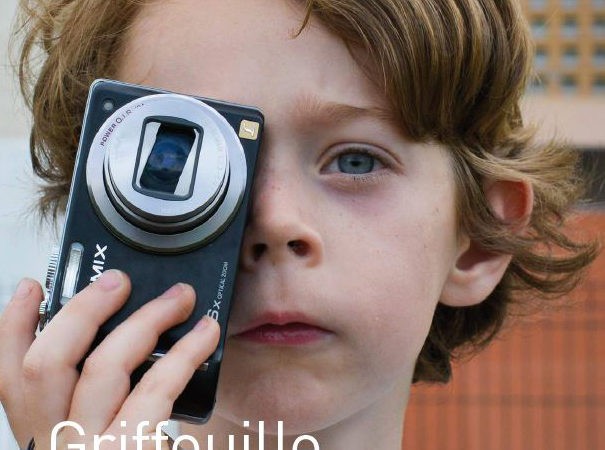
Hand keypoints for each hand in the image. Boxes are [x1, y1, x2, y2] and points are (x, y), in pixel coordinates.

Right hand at [0, 270, 219, 449]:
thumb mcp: (91, 445)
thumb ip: (92, 407)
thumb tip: (120, 343)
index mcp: (42, 439)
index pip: (9, 375)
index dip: (12, 326)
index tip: (30, 289)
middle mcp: (57, 445)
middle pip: (49, 361)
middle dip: (83, 309)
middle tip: (117, 281)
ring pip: (103, 367)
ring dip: (144, 321)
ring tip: (178, 298)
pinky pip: (156, 389)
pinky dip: (183, 353)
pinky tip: (204, 334)